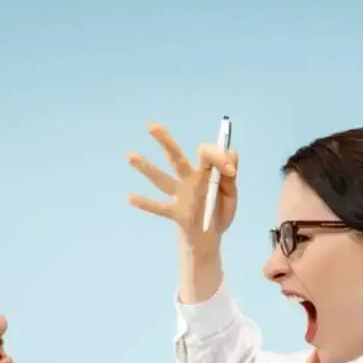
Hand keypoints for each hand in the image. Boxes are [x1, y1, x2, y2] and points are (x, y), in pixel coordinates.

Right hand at [126, 122, 238, 256]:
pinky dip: (146, 204)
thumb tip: (232, 151)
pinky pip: (160, 208)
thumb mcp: (230, 194)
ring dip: (146, 168)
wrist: (211, 237)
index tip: (231, 171)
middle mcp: (188, 179)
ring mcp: (180, 195)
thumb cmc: (220, 211)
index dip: (218, 157)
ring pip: (161, 179)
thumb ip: (230, 176)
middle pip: (175, 158)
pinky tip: (130, 198)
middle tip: (152, 126)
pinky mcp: (175, 213)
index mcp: (204, 172)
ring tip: (130, 155)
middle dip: (165, 141)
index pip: (206, 154)